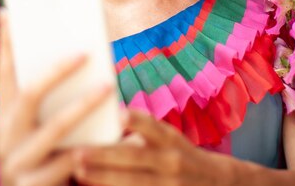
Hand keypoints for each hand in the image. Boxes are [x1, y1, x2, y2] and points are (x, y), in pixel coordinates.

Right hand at [0, 9, 113, 185]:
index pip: (4, 72)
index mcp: (5, 115)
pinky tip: (126, 137)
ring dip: (83, 104)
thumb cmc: (46, 156)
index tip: (11, 12)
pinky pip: (72, 162)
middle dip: (56, 70)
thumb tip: (75, 49)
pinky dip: (99, 147)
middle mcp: (5, 135)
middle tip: (84, 51)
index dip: (7, 42)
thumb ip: (49, 95)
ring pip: (54, 127)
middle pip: (29, 94)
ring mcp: (17, 161)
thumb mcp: (41, 125)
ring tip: (109, 85)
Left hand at [73, 110, 228, 185]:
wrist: (216, 184)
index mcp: (170, 140)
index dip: (138, 121)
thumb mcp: (167, 139)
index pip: (154, 127)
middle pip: (136, 159)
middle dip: (105, 156)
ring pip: (133, 183)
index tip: (120, 115)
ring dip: (104, 178)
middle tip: (77, 152)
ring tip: (79, 171)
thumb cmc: (179, 155)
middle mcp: (171, 162)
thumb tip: (105, 121)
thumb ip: (141, 132)